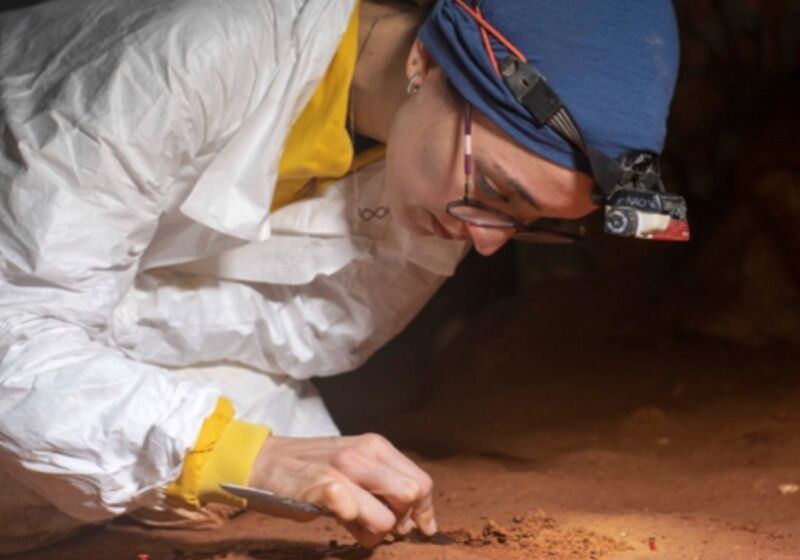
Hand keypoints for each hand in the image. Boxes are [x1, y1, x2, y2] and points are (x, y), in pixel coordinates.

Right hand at [247, 433, 435, 547]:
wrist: (264, 461)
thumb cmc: (312, 470)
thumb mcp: (354, 468)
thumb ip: (383, 488)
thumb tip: (418, 522)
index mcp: (376, 446)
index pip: (422, 482)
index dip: (424, 510)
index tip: (420, 528)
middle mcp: (363, 454)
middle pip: (411, 496)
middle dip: (401, 520)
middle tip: (379, 525)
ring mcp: (341, 470)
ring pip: (387, 516)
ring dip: (375, 532)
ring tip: (356, 526)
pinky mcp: (320, 487)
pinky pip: (351, 510)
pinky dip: (354, 526)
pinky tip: (342, 522)